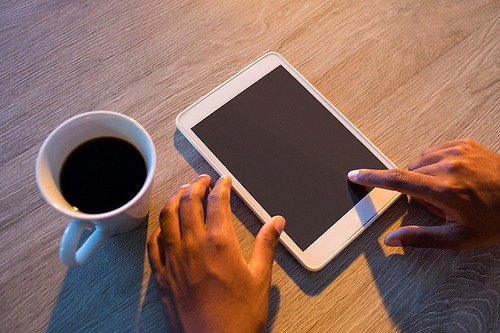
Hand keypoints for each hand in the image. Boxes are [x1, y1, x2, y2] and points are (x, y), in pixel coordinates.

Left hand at [147, 175, 284, 332]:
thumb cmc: (238, 317)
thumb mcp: (260, 278)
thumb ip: (266, 245)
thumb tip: (276, 223)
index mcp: (219, 244)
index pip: (217, 202)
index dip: (221, 186)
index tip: (224, 181)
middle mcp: (193, 246)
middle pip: (189, 202)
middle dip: (196, 185)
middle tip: (202, 180)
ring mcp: (174, 260)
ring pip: (168, 217)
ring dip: (175, 199)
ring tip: (182, 193)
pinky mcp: (162, 276)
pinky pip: (154, 244)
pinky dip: (159, 228)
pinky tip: (164, 226)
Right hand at [348, 138, 499, 250]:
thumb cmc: (497, 219)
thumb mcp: (458, 237)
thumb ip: (420, 237)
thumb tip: (391, 240)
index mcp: (443, 189)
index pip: (396, 180)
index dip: (371, 178)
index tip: (355, 174)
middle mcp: (448, 166)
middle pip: (409, 173)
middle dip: (416, 189)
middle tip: (440, 203)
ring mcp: (457, 151)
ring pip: (420, 161)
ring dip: (425, 175)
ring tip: (450, 189)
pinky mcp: (464, 143)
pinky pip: (435, 151)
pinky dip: (436, 164)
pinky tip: (454, 177)